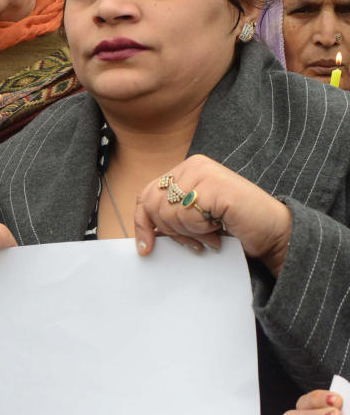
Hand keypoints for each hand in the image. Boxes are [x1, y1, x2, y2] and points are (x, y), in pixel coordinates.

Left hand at [133, 155, 291, 273]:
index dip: (142, 223)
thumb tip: (144, 232)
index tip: (145, 249)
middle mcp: (193, 165)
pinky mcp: (214, 185)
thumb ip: (171, 215)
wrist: (272, 230)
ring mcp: (204, 172)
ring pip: (169, 213)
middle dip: (170, 232)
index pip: (147, 195)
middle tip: (195, 241)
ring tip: (211, 234)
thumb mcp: (195, 217)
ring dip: (190, 233)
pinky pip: (187, 214)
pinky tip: (218, 230)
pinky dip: (201, 230)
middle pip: (153, 205)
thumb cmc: (236, 226)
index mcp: (186, 170)